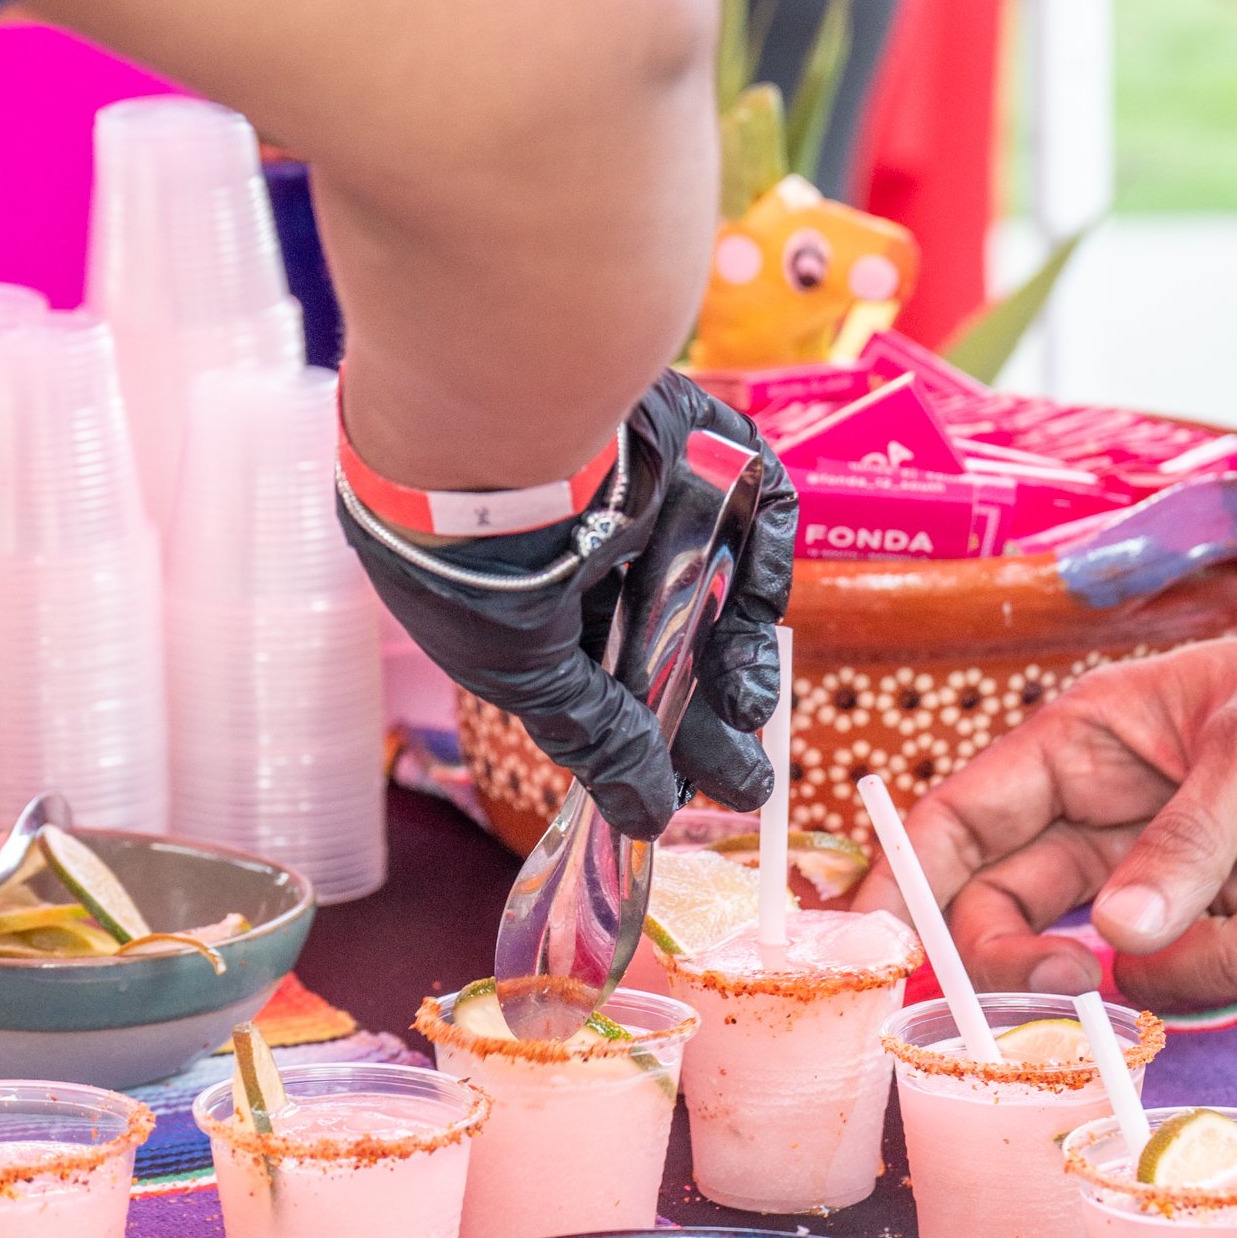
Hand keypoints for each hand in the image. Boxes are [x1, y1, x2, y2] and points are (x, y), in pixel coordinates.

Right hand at [339, 371, 797, 840]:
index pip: (600, 670)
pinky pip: (759, 502)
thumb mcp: (524, 670)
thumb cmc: (470, 559)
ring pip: (717, 578)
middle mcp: (588, 536)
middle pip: (669, 635)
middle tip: (746, 777)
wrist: (492, 420)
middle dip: (705, 712)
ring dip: (739, 651)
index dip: (644, 732)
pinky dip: (766, 557)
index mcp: (527, 588)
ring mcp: (650, 485)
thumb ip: (595, 733)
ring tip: (749, 703)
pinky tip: (753, 614)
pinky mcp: (705, 440)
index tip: (682, 792)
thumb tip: (644, 817)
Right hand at [856, 585, 1236, 1009]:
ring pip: (1151, 977)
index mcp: (1089, 751)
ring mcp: (1195, 884)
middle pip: (1023, 926)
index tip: (876, 953)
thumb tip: (1117, 937)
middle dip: (1047, 971)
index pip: (960, 827)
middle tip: (1082, 979)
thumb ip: (1186, 842)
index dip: (903, 888)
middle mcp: (1125, 826)